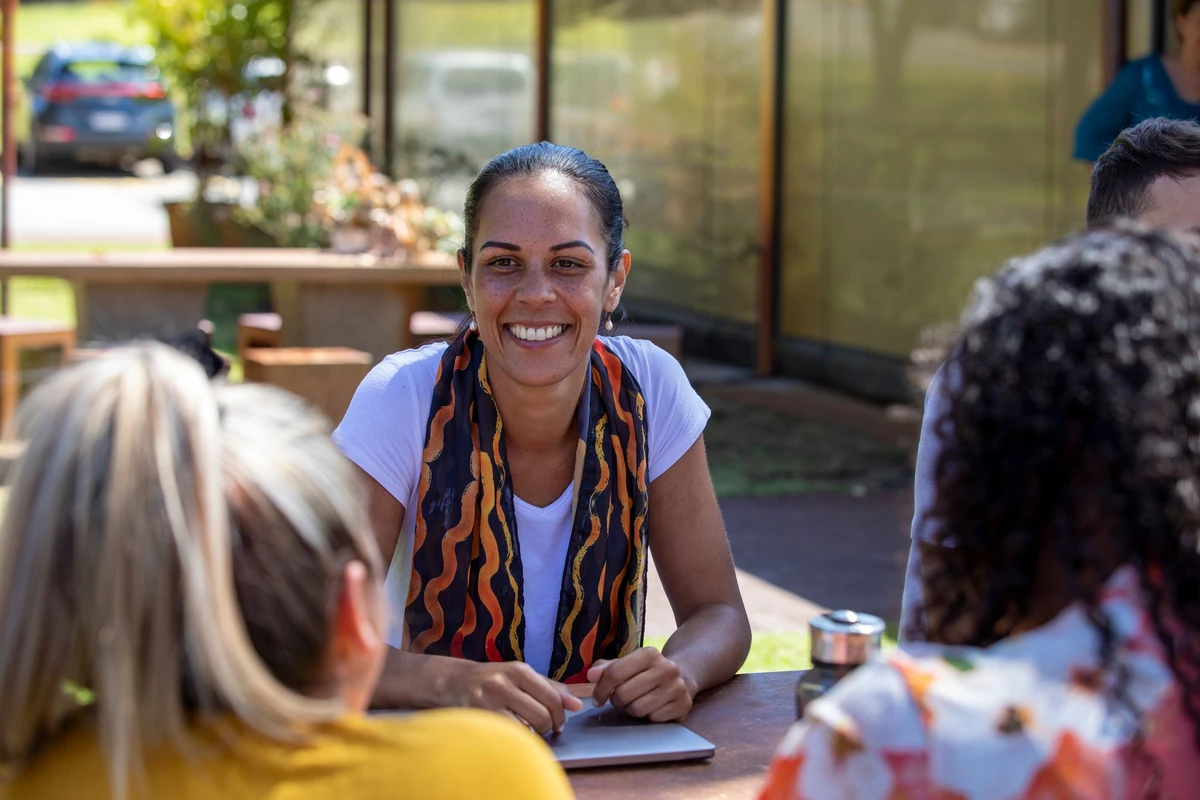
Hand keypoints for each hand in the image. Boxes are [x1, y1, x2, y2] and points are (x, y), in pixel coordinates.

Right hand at [447, 660, 582, 735]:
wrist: (453, 682)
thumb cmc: (492, 680)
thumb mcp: (520, 676)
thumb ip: (549, 688)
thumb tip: (577, 704)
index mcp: (519, 670)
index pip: (552, 696)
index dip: (561, 715)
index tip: (559, 723)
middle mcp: (504, 682)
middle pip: (542, 714)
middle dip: (549, 727)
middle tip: (546, 730)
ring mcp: (489, 700)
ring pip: (526, 727)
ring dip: (533, 736)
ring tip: (530, 732)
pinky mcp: (478, 717)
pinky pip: (507, 735)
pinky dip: (516, 739)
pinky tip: (513, 734)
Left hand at [586, 647, 696, 721]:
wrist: (682, 678)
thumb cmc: (645, 672)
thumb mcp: (627, 665)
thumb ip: (606, 669)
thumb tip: (591, 675)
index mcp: (649, 654)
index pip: (615, 673)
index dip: (601, 689)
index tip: (597, 699)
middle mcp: (666, 668)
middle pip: (624, 694)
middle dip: (617, 700)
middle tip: (621, 699)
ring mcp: (677, 687)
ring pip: (637, 709)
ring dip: (632, 709)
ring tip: (637, 701)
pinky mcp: (683, 705)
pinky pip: (653, 719)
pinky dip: (648, 717)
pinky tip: (653, 707)